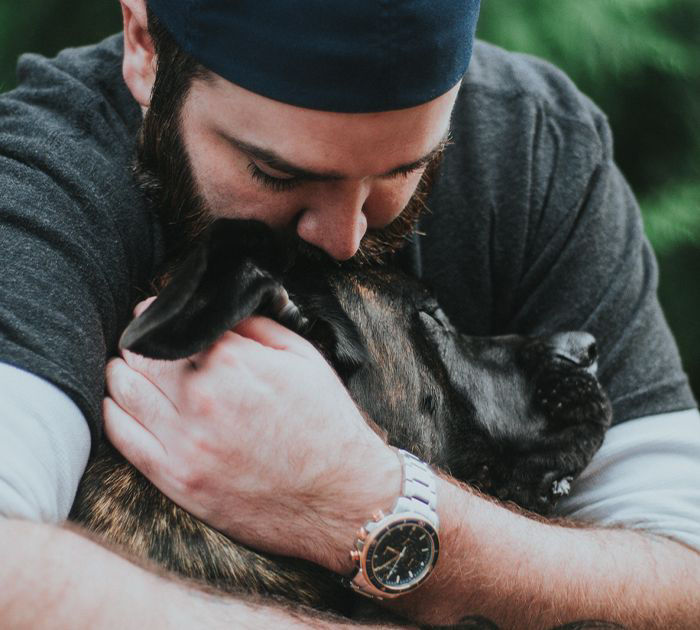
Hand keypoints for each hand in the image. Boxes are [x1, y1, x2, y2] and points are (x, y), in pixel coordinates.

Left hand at [104, 298, 400, 572]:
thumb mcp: (303, 358)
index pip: (170, 326)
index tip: (156, 317)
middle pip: (140, 357)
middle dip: (140, 345)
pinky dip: (115, 412)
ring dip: (122, 374)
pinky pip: (122, 438)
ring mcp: (185, 444)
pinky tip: (124, 404)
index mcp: (233, 363)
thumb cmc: (327, 424)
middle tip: (145, 345)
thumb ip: (254, 327)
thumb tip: (214, 313)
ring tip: (132, 371)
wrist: (341, 496)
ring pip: (123, 392)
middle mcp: (202, 399)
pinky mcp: (177, 480)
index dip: (159, 316)